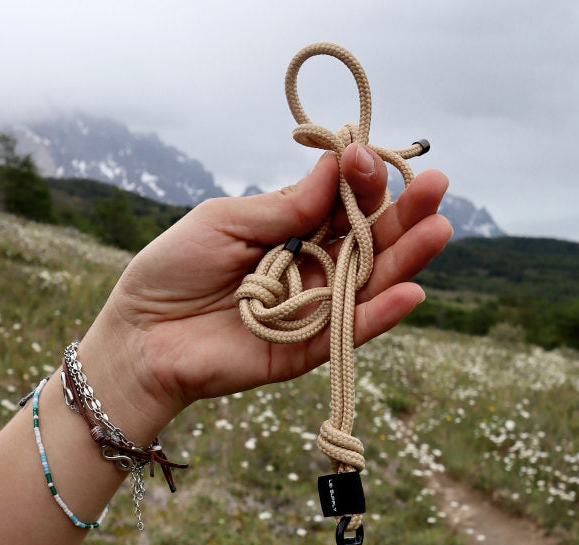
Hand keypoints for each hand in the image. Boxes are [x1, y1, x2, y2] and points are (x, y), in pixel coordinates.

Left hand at [82, 144, 452, 432]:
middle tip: (437, 188)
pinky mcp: (304, 352)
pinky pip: (346, 334)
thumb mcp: (223, 222)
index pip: (339, 205)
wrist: (141, 337)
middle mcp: (309, 269)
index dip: (358, 182)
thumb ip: (282, 206)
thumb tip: (335, 168)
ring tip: (438, 230)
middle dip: (401, 215)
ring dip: (405, 259)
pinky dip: (377, 316)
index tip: (365, 159)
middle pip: (366, 243)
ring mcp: (310, 311)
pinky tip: (411, 292)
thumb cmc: (173, 271)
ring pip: (367, 285)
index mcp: (290, 231)